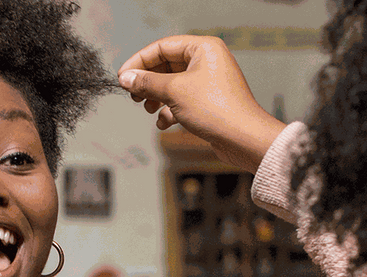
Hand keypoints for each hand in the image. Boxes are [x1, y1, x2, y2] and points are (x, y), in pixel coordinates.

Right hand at [118, 36, 286, 173]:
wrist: (244, 139)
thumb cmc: (217, 110)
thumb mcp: (174, 92)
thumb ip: (147, 82)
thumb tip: (126, 78)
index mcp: (203, 48)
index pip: (162, 47)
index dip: (139, 61)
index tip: (123, 77)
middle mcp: (208, 61)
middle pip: (167, 65)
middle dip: (148, 82)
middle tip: (133, 95)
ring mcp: (209, 82)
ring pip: (173, 85)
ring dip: (157, 97)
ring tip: (147, 108)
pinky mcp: (210, 102)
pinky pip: (183, 100)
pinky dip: (171, 110)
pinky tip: (164, 122)